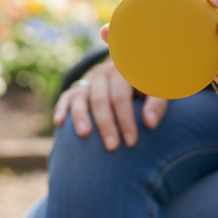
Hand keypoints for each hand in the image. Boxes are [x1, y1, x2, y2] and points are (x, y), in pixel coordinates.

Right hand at [52, 38, 168, 150]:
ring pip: (80, 96)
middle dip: (106, 124)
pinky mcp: (78, 88)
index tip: (131, 141)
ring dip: (80, 116)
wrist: (135, 74)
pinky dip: (61, 108)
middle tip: (112, 147)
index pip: (122, 96)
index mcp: (124, 70)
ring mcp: (89, 80)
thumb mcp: (158, 91)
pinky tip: (59, 122)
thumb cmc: (149, 89)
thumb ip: (158, 104)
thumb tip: (150, 123)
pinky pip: (66, 97)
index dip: (126, 119)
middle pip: (100, 99)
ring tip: (84, 135)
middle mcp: (104, 72)